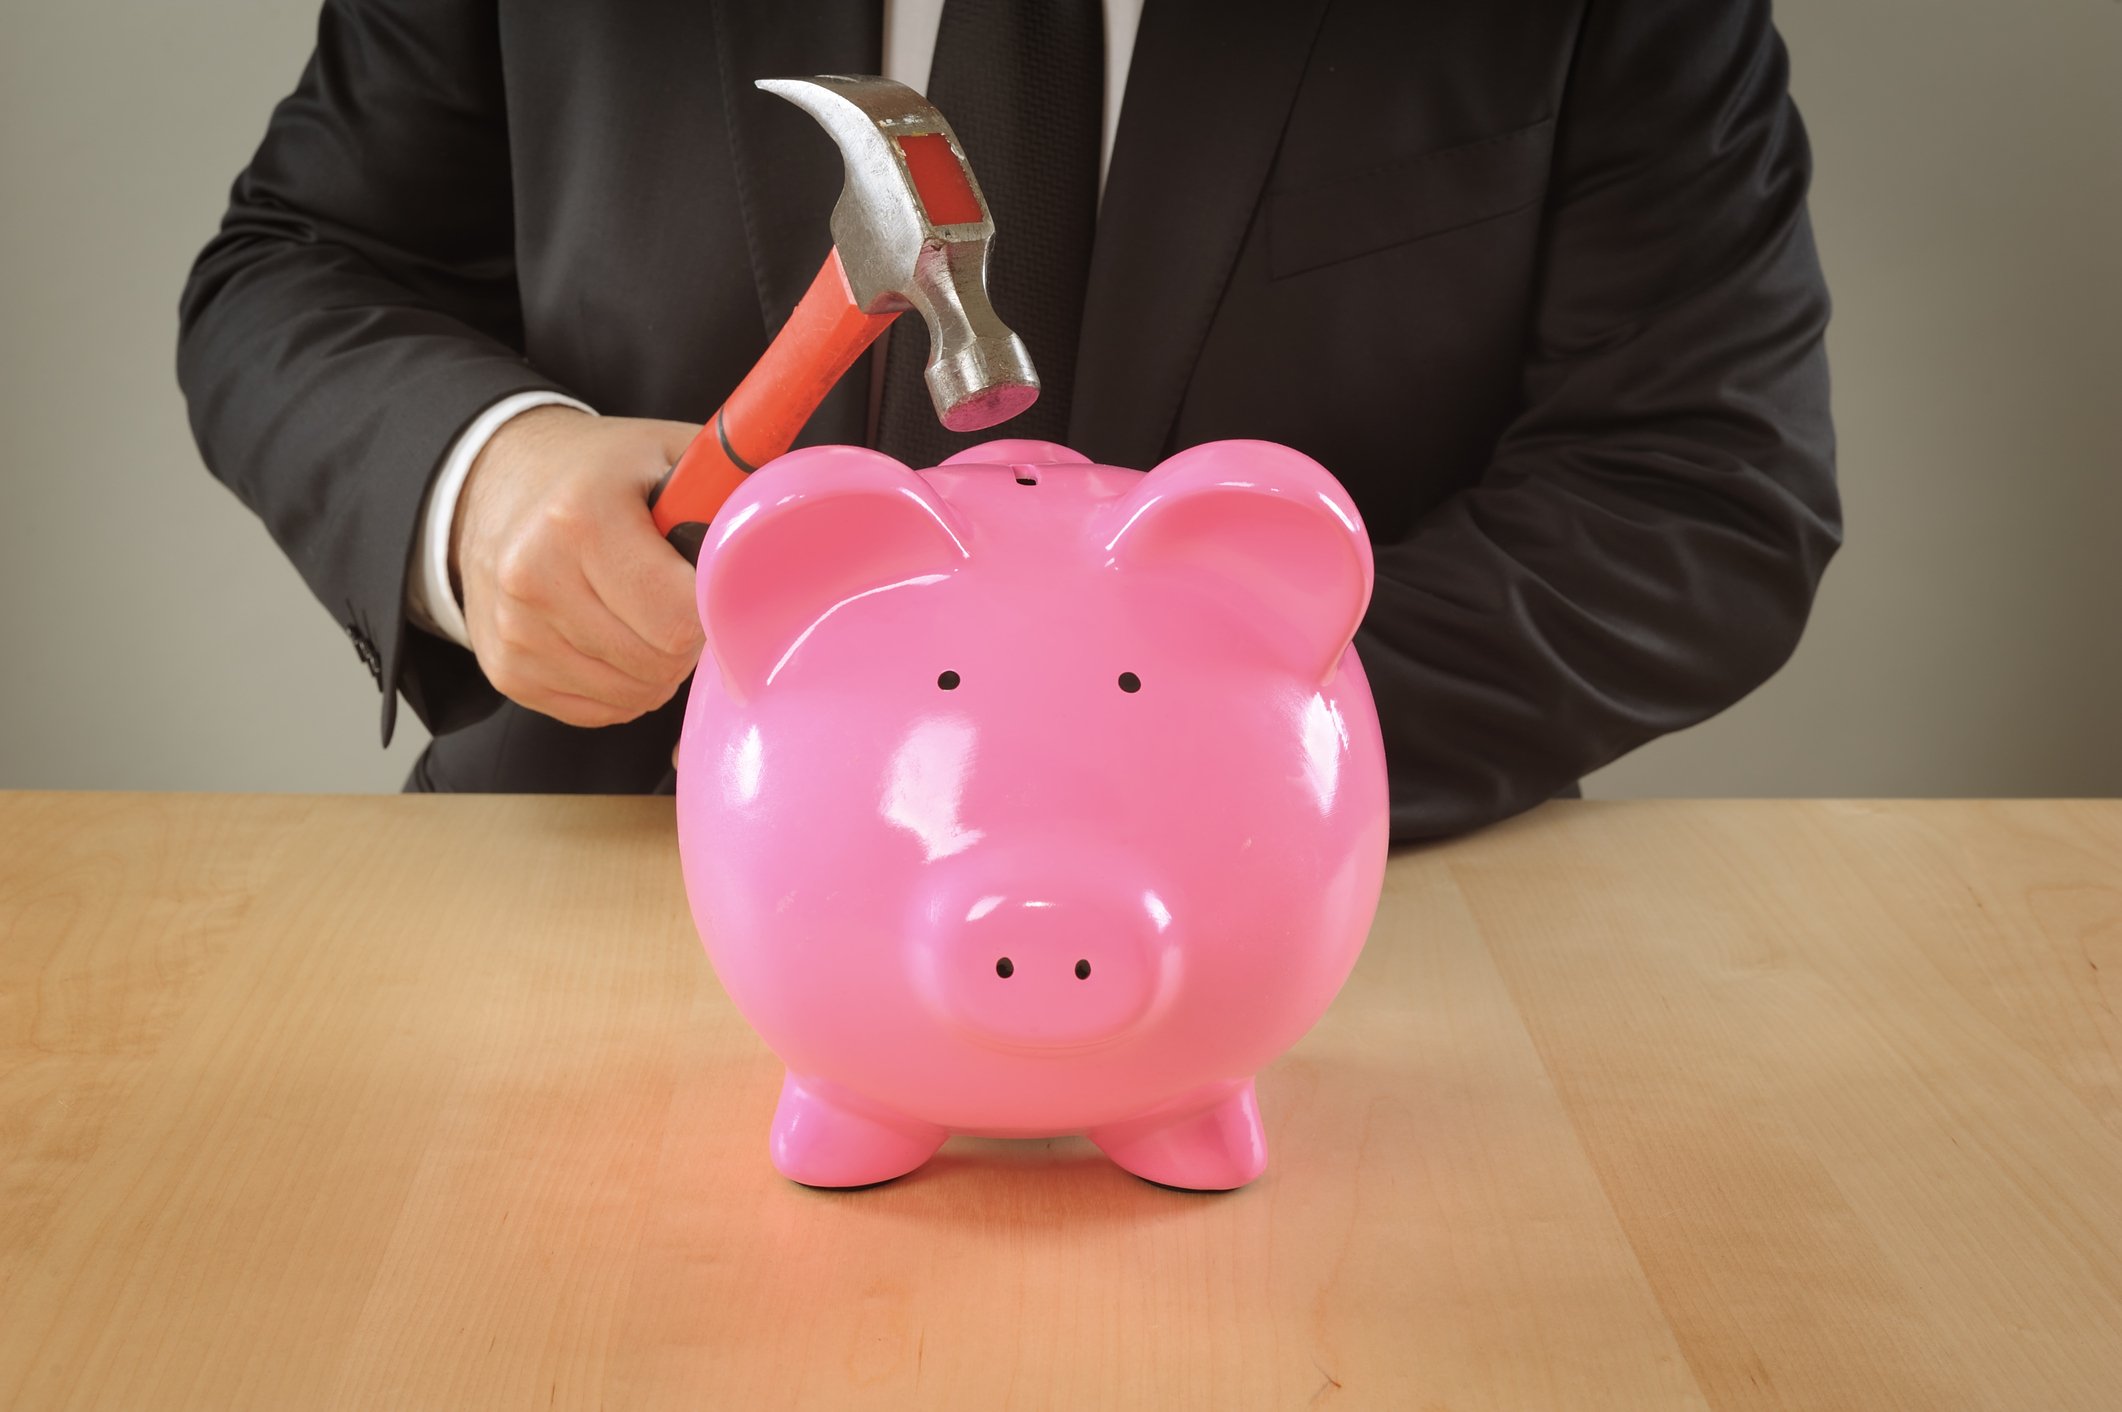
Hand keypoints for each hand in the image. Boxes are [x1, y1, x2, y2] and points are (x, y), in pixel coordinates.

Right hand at [453, 406, 704, 726]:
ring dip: (658, 664)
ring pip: (636, 693)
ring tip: (642, 610)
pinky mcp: (508, 670)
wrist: (496, 486)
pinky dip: (624, 684)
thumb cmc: (603, 475)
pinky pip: (604, 710)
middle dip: (687, 638)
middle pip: (659, 661)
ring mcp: (514, 629)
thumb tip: (799, 540)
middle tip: (677, 596)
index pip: (680, 616)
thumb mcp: (670, 453)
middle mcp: (534, 575)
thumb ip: (734, 492)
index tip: (714, 587)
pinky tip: (613, 635)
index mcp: (581, 515)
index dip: (714, 609)